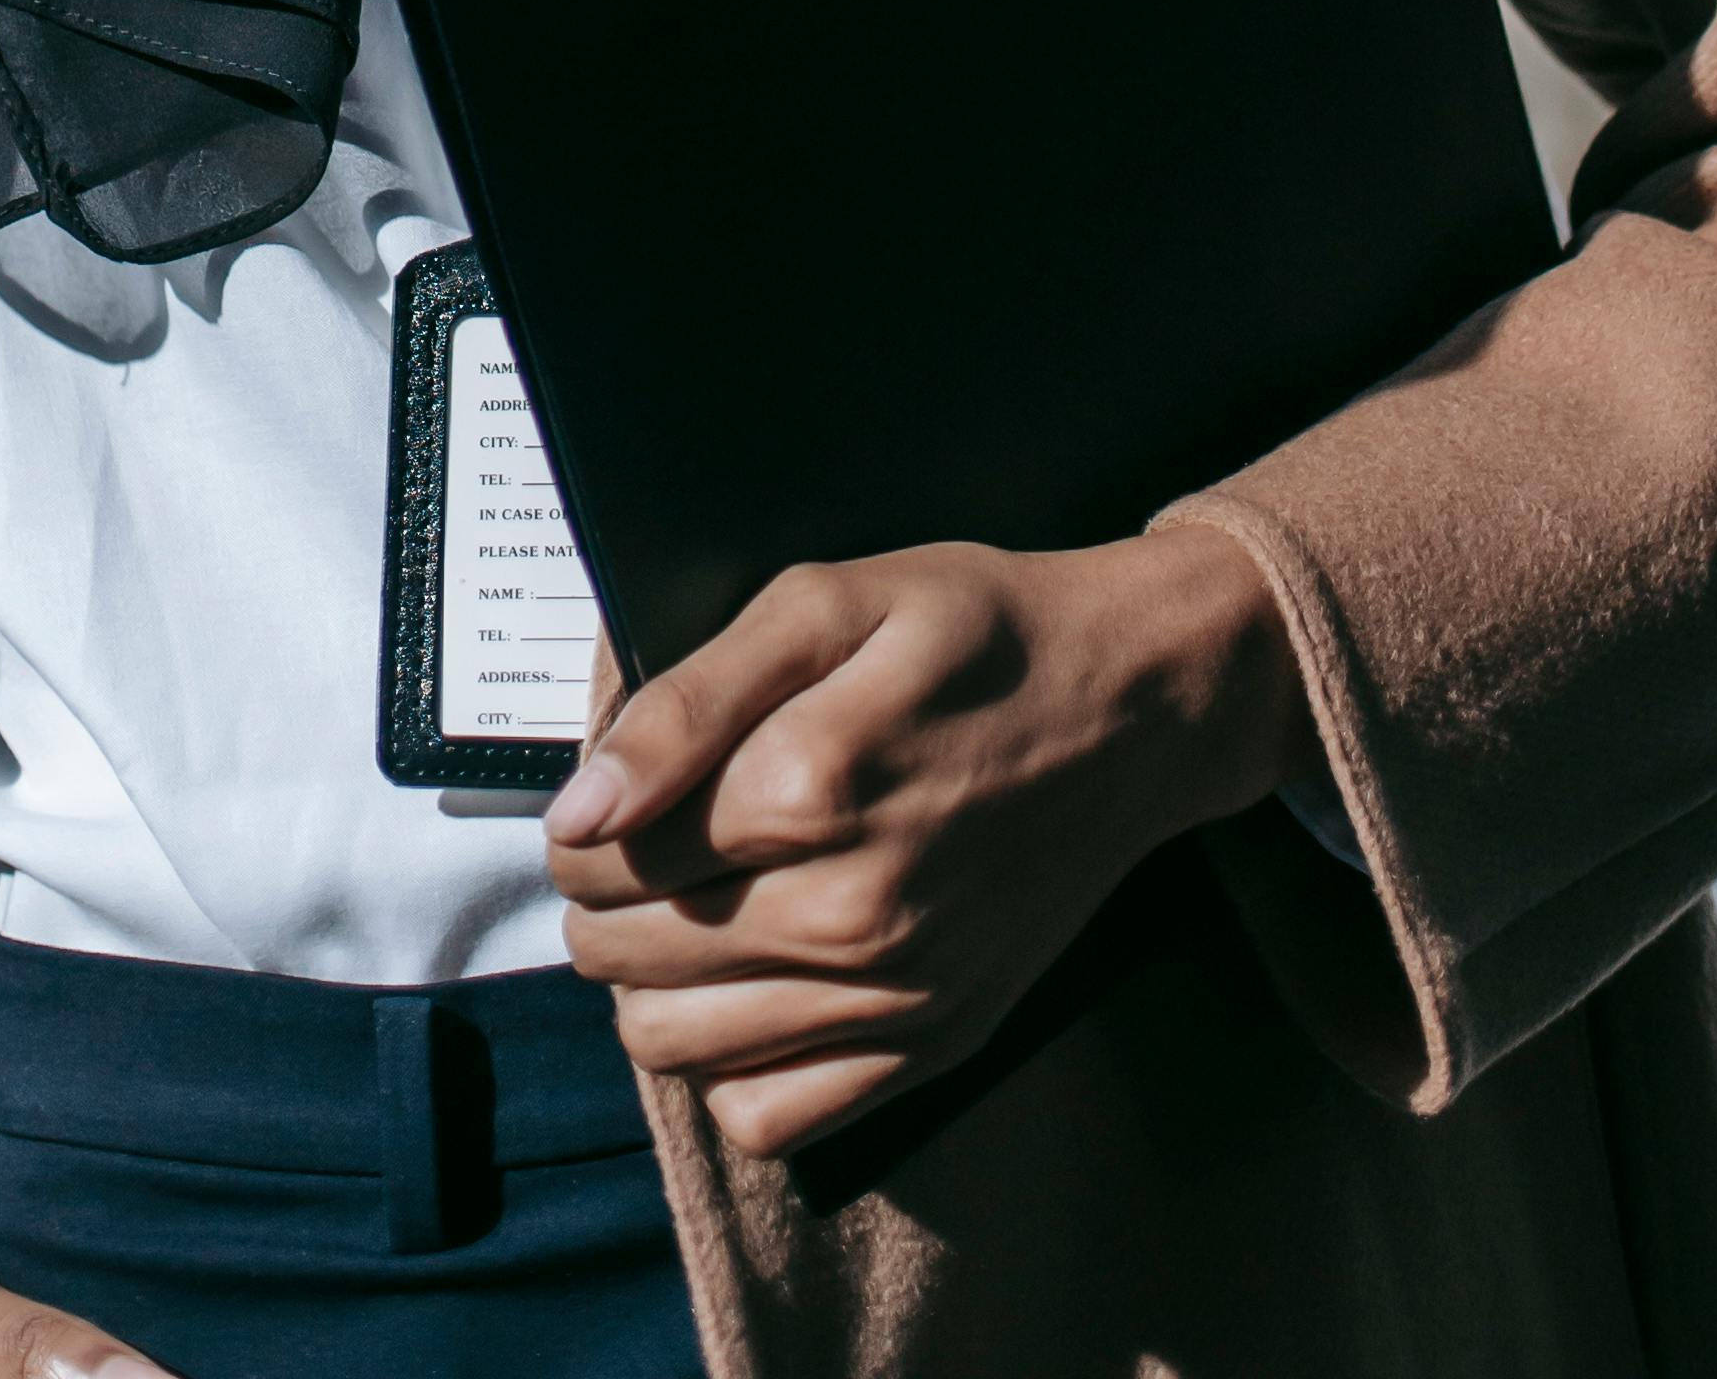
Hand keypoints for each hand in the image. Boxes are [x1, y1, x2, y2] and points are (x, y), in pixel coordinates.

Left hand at [542, 520, 1320, 1158]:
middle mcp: (849, 915)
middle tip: (642, 839)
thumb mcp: (828, 599)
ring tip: (687, 907)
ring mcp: (895, 998)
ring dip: (647, 983)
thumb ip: (688, 701)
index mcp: (808, 790)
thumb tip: (580, 812)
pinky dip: (728, 1065)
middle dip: (603, 898)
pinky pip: (766, 1118)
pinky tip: (749, 984)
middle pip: (624, 954)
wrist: (1137, 704)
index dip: (581, 820)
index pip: (602, 856)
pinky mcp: (933, 1048)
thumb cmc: (975, 629)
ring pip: (671, 1046)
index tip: (608, 789)